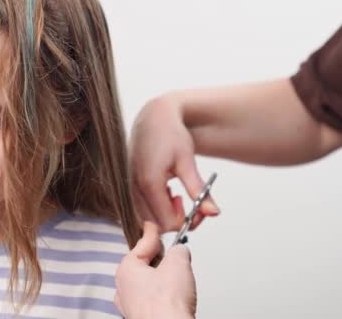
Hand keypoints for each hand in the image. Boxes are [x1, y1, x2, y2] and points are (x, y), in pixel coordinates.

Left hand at [115, 222, 195, 318]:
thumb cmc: (165, 305)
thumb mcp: (177, 263)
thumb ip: (178, 251)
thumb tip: (180, 251)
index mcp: (126, 270)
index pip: (141, 244)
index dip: (152, 233)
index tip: (152, 226)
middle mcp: (123, 288)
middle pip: (144, 264)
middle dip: (160, 259)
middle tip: (174, 255)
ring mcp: (131, 306)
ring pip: (147, 284)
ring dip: (162, 279)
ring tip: (177, 281)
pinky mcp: (142, 318)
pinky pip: (152, 300)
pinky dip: (163, 296)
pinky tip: (174, 298)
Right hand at [129, 95, 218, 232]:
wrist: (152, 117)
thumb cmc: (170, 134)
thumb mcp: (187, 161)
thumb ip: (199, 190)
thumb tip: (214, 213)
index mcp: (149, 182)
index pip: (167, 222)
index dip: (185, 221)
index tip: (197, 208)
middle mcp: (134, 188)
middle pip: (156, 225)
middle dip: (175, 219)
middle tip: (186, 202)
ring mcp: (128, 188)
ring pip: (147, 219)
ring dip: (163, 214)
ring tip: (174, 194)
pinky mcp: (127, 186)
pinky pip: (140, 209)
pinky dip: (154, 207)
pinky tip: (164, 191)